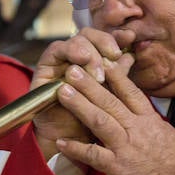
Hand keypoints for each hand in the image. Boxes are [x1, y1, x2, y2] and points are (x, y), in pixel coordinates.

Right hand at [31, 28, 125, 159]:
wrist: (70, 139)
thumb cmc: (90, 119)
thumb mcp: (109, 95)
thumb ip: (117, 75)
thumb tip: (131, 55)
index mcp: (91, 60)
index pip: (103, 38)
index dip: (116, 36)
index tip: (129, 38)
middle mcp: (73, 58)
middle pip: (88, 35)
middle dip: (103, 43)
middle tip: (113, 56)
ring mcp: (58, 62)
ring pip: (73, 41)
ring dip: (88, 51)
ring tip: (98, 70)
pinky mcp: (43, 68)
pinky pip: (54, 51)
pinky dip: (69, 53)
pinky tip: (80, 62)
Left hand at [53, 52, 174, 174]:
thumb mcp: (168, 136)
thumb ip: (151, 123)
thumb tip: (140, 114)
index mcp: (149, 120)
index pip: (131, 92)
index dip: (115, 75)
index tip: (101, 61)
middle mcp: (136, 129)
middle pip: (110, 101)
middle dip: (89, 83)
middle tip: (72, 68)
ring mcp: (126, 147)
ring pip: (100, 120)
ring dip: (79, 104)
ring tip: (62, 91)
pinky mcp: (119, 168)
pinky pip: (93, 155)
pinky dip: (76, 148)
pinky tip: (61, 142)